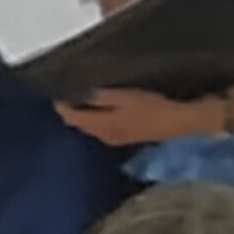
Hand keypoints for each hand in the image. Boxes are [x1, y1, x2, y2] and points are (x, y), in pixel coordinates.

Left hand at [58, 87, 208, 146]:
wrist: (177, 122)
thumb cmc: (151, 107)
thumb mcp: (125, 97)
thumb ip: (102, 97)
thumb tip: (82, 94)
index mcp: (102, 126)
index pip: (75, 119)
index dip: (63, 107)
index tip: (56, 94)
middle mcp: (106, 136)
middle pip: (82, 125)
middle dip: (73, 113)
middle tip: (65, 95)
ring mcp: (117, 138)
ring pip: (93, 128)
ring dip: (86, 116)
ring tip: (81, 100)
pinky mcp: (127, 137)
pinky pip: (104, 128)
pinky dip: (98, 119)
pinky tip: (101, 110)